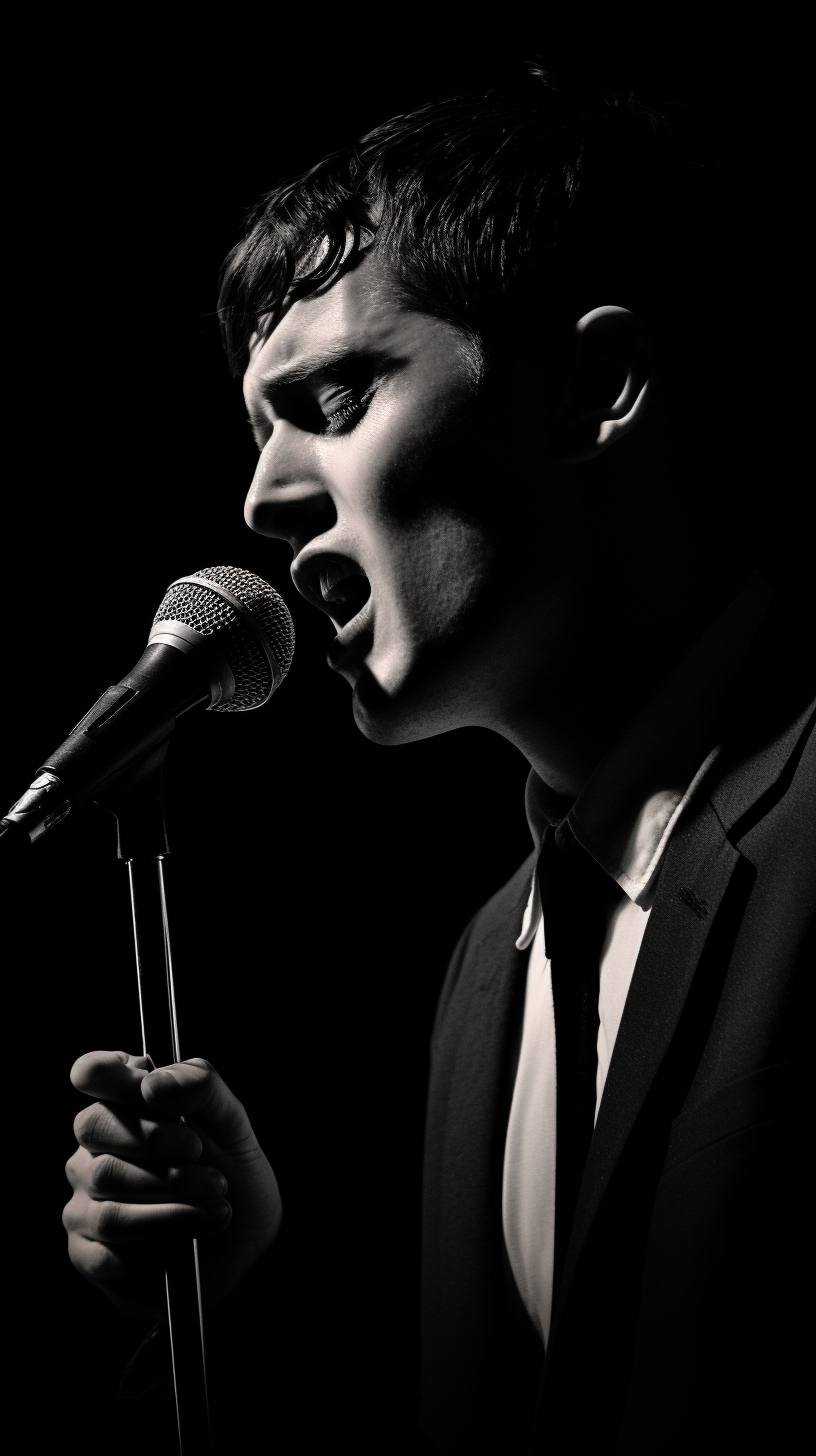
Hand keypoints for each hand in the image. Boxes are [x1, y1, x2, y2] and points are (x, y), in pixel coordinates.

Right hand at [64, 1051, 281, 1316]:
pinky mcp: (90, 1256)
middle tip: (202, 1155)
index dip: (117, 1075)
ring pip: (107, 1196)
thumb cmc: (229, 1167)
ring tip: (216, 1199)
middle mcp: (92, 1152)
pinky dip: (161, 1243)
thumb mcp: (230, 1121)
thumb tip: (153, 1084)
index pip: (93, 1072)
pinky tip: (190, 1236)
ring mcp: (84, 1205)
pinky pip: (110, 1252)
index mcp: (121, 1107)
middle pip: (94, 1129)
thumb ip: (199, 1087)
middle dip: (157, 1141)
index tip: (153, 1091)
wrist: (247, 1236)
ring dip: (173, 1202)